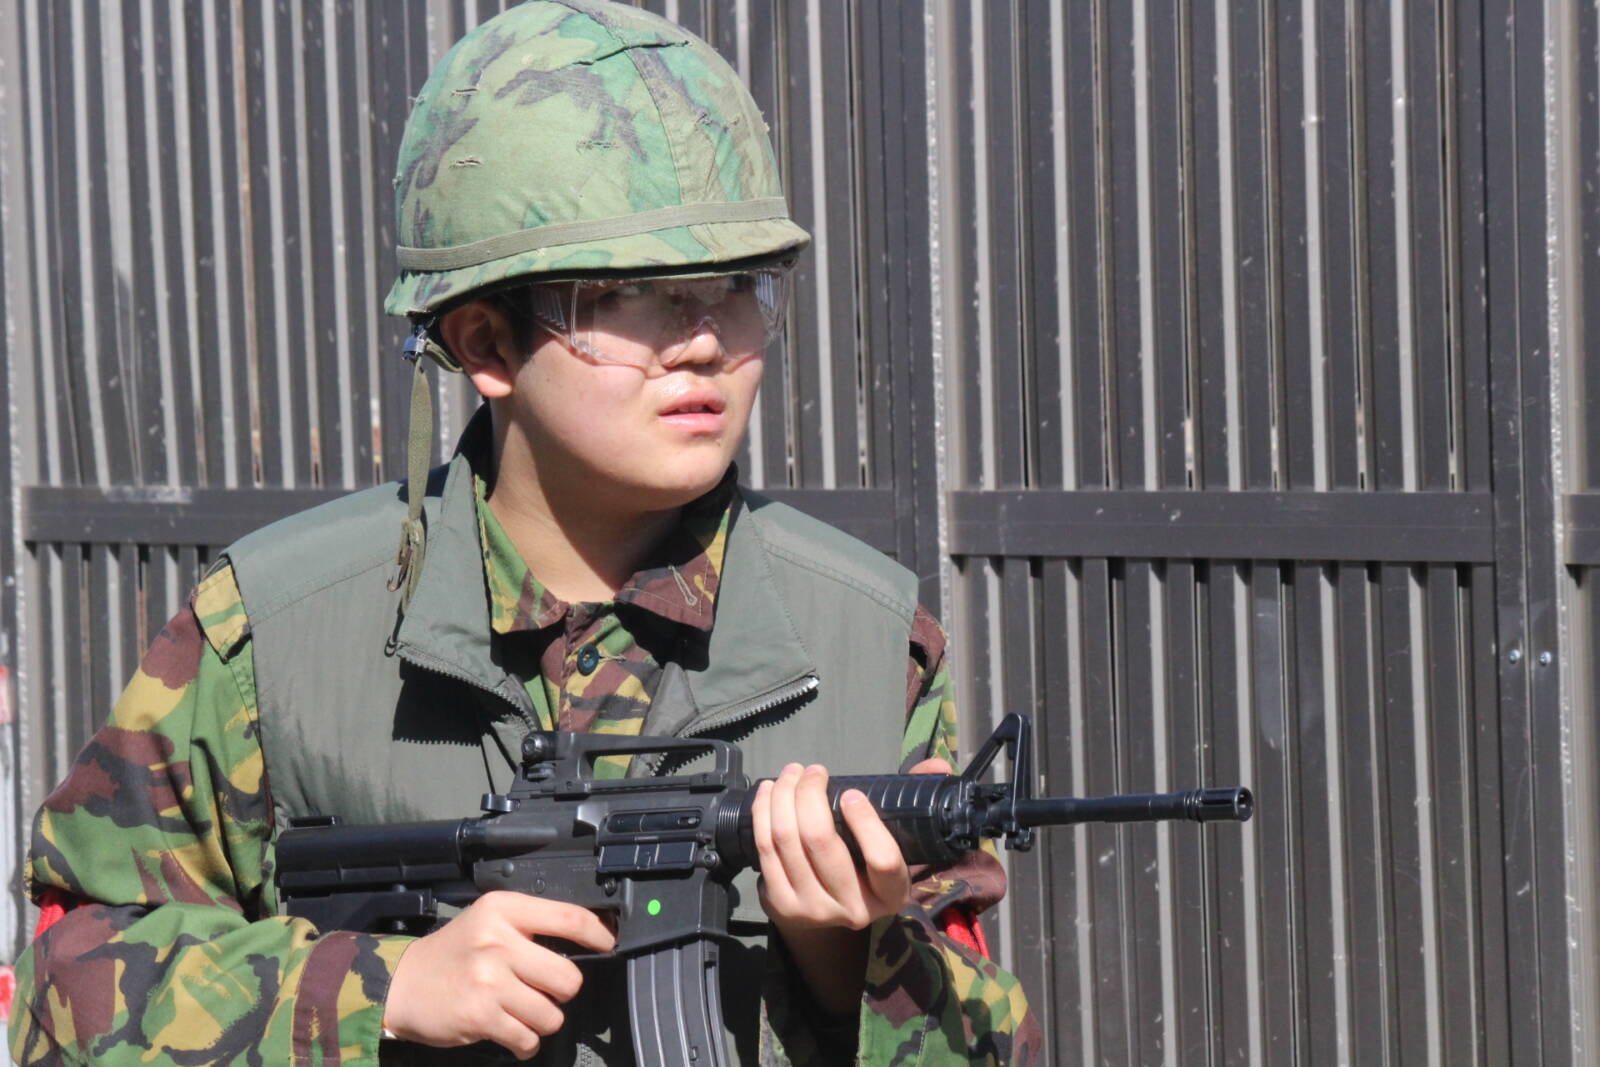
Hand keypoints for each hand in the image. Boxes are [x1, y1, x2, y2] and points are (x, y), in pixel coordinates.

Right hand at [382, 890, 615, 1059]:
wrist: (402, 983)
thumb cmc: (454, 952)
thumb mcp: (489, 920)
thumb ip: (530, 925)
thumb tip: (586, 938)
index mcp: (503, 909)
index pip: (569, 918)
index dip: (597, 934)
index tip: (608, 943)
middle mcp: (498, 942)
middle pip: (567, 978)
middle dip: (562, 991)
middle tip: (544, 989)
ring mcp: (489, 981)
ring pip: (551, 1015)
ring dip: (543, 1020)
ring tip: (522, 1011)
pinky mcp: (481, 1017)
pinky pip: (527, 1039)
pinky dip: (525, 1042)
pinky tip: (512, 1031)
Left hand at [752, 758, 949, 931]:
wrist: (834, 908)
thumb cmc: (869, 862)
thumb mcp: (899, 838)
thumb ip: (917, 799)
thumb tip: (939, 764)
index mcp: (891, 894)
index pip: (883, 860)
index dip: (866, 822)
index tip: (852, 793)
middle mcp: (852, 909)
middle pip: (821, 842)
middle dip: (809, 793)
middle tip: (812, 770)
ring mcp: (812, 911)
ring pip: (786, 841)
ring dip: (782, 796)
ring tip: (790, 774)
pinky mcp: (780, 905)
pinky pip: (764, 850)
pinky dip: (762, 813)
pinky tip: (769, 792)